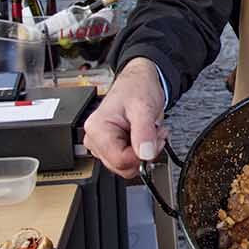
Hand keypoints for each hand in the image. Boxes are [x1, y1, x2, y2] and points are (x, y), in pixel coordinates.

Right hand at [82, 58, 166, 178]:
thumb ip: (144, 132)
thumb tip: (145, 154)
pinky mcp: (110, 147)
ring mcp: (102, 145)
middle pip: (121, 166)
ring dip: (143, 152)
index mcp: (97, 129)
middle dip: (143, 153)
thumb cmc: (137, 88)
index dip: (141, 155)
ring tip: (149, 132)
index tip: (154, 142)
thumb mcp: (144, 107)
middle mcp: (95, 139)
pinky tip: (144, 136)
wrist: (138, 82)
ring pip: (126, 166)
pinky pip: (128, 161)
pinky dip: (141, 151)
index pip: (119, 160)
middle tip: (154, 134)